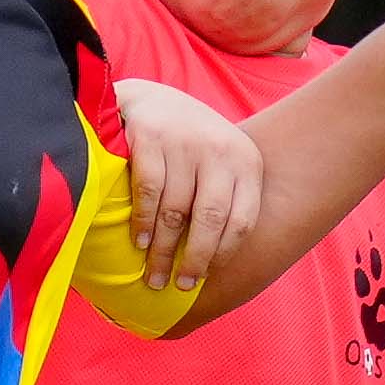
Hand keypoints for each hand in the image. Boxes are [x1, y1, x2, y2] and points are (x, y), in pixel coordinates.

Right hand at [113, 75, 263, 293]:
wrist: (150, 99)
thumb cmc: (189, 147)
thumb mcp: (220, 165)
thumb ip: (226, 200)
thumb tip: (218, 264)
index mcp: (245, 162)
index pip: (243, 220)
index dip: (223, 254)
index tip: (205, 278)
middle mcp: (219, 149)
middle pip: (210, 220)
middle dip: (194, 259)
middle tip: (180, 286)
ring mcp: (184, 141)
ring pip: (175, 211)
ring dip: (163, 250)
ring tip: (153, 275)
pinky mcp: (150, 136)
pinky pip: (148, 192)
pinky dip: (143, 223)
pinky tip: (139, 243)